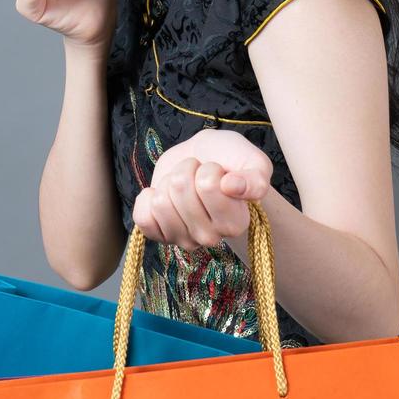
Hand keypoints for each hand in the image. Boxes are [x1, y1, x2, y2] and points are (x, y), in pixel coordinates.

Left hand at [132, 128, 272, 250]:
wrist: (204, 160)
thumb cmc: (229, 160)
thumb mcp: (253, 161)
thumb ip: (255, 177)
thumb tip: (233, 187)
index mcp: (237, 222)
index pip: (208, 186)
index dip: (209, 168)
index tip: (218, 171)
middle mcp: (211, 237)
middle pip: (180, 189)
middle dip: (186, 171)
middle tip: (197, 174)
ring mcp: (184, 239)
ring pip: (161, 203)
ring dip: (168, 183)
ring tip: (183, 183)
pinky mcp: (160, 235)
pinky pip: (143, 219)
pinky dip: (147, 198)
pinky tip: (161, 194)